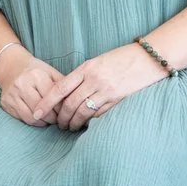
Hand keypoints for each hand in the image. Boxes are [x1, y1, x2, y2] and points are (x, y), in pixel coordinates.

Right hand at [0, 49, 66, 125]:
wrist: (11, 67)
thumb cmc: (35, 71)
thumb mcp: (50, 72)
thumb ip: (63, 85)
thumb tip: (75, 100)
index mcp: (36, 75)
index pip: (53, 98)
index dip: (62, 108)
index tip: (67, 111)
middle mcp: (22, 84)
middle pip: (43, 110)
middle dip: (54, 118)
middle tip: (60, 119)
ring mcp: (12, 94)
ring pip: (32, 117)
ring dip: (45, 122)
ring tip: (50, 119)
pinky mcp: (6, 103)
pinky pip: (23, 119)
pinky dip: (34, 122)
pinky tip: (40, 118)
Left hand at [36, 44, 167, 131]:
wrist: (149, 58)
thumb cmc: (123, 59)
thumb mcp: (99, 61)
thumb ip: (84, 75)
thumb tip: (68, 92)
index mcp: (87, 68)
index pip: (60, 88)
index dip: (46, 102)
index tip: (37, 113)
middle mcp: (94, 79)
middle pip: (69, 104)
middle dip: (60, 118)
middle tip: (57, 125)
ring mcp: (106, 91)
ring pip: (82, 113)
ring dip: (73, 123)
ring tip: (70, 127)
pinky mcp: (117, 100)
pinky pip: (98, 115)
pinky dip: (90, 122)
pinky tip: (87, 125)